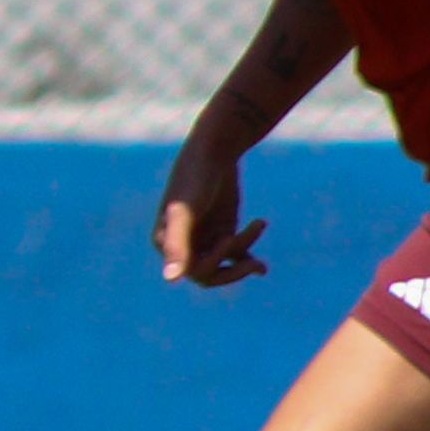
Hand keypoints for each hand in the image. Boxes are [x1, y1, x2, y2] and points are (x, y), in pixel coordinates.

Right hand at [156, 141, 269, 288]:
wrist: (213, 150)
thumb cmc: (193, 178)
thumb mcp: (184, 213)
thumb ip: (177, 246)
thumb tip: (170, 280)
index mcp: (166, 243)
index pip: (191, 272)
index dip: (212, 261)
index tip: (228, 238)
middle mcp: (183, 245)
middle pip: (209, 276)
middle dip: (232, 270)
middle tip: (254, 265)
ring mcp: (205, 239)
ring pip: (226, 265)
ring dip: (245, 256)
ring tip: (258, 226)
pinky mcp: (223, 232)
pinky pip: (236, 256)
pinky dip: (249, 262)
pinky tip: (263, 268)